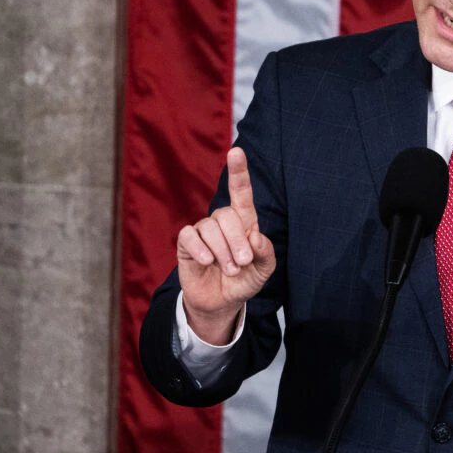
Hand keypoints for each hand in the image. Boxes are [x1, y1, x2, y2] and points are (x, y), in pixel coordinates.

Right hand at [176, 146, 275, 343]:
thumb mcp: (264, 270)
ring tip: (230, 270)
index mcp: (245, 222)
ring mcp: (203, 231)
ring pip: (209, 227)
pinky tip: (207, 262)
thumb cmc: (245, 280)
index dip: (238, 171)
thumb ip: (265, 253)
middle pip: (227, 214)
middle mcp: (223, 221)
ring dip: (222, 251)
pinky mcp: (186, 244)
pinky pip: (189, 236)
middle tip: (243, 263)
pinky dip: (200, 249)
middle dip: (237, 240)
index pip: (241, 191)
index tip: (236, 151)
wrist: (223, 302)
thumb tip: (254, 237)